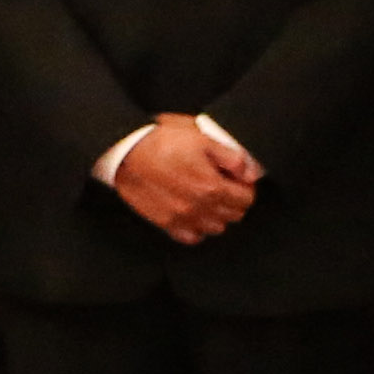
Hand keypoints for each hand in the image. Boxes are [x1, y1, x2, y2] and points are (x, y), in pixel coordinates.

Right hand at [108, 112, 260, 242]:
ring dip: (217, 215)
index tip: (237, 179)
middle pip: (234, 215)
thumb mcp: (200, 136)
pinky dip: (197, 227)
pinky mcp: (165, 223)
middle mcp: (199, 207)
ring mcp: (182, 217)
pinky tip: (192, 211)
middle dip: (234, 200)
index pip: (246, 198)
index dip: (245, 186)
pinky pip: (192, 236)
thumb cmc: (159, 140)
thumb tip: (249, 173)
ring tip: (207, 198)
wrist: (124, 150)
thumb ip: (231, 157)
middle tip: (224, 186)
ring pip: (216, 228)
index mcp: (212, 186)